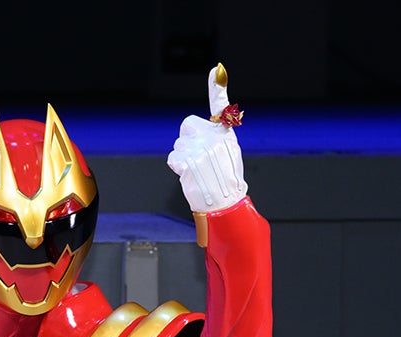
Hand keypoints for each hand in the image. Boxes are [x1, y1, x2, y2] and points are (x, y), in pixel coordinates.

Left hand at [166, 64, 247, 212]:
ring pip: (178, 144)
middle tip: (197, 157)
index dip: (217, 87)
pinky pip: (173, 158)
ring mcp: (202, 149)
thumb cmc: (224, 180)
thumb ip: (214, 138)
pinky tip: (189, 175)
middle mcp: (215, 137)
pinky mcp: (189, 161)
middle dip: (186, 140)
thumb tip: (194, 133)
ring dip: (182, 157)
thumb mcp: (226, 153)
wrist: (224, 202)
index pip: (221, 106)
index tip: (216, 70)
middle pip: (187, 126)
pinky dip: (177, 167)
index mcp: (226, 133)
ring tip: (196, 170)